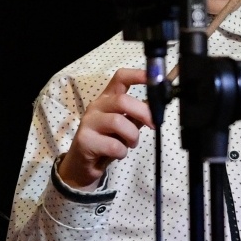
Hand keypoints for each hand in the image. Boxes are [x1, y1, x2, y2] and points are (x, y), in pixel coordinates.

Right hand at [57, 68, 150, 190]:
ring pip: (118, 122)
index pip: (120, 78)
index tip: (155, 79)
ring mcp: (89, 122)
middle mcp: (97, 106)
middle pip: (122, 100)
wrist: (83, 165)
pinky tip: (118, 154)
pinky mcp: (85, 140)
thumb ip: (138, 116)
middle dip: (143, 113)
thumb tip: (158, 107)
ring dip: (132, 136)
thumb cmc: (106, 142)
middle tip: (153, 125)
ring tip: (131, 144)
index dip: (138, 76)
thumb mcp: (124, 127)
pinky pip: (113, 145)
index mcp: (108, 99)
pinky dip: (122, 152)